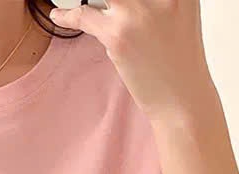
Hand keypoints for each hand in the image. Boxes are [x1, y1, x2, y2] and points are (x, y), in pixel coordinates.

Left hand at [48, 0, 215, 123]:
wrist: (181, 98)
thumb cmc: (177, 62)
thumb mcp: (177, 15)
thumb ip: (154, 0)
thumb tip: (121, 0)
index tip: (109, 0)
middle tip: (96, 2)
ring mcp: (138, 12)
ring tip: (72, 1)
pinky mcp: (119, 35)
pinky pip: (84, 15)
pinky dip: (68, 16)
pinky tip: (58, 14)